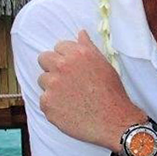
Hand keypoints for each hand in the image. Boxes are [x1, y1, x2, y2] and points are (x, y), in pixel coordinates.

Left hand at [37, 30, 144, 149]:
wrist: (114, 122)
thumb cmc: (112, 94)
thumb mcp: (104, 65)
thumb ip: (88, 47)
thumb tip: (80, 33)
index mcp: (77, 54)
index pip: (58, 47)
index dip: (65, 57)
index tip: (72, 68)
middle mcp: (62, 66)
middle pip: (44, 59)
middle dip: (52, 68)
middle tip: (67, 81)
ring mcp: (52, 85)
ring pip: (42, 80)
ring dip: (52, 87)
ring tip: (70, 97)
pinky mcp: (47, 104)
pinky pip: (43, 100)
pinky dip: (53, 105)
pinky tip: (69, 109)